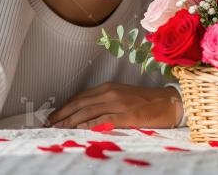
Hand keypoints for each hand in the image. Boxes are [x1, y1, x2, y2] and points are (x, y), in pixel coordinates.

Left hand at [45, 82, 182, 128]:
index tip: (53, 116)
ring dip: (71, 121)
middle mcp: (110, 93)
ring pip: (88, 111)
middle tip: (49, 124)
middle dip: (62, 114)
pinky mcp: (127, 115)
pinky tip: (81, 130)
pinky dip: (91, 124)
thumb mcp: (121, 97)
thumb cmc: (146, 102)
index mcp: (107, 88)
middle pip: (80, 104)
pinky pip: (105, 119)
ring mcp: (118, 103)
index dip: (65, 107)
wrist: (168, 102)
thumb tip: (85, 116)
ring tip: (59, 128)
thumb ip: (104, 104)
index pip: (80, 97)